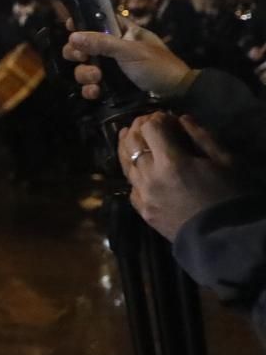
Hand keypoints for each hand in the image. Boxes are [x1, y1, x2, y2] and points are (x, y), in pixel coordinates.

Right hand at [63, 22, 194, 101]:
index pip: (98, 21)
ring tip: (96, 78)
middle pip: (83, 45)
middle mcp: (112, 48)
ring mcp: (110, 68)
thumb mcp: (131, 51)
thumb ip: (102, 43)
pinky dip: (89, 89)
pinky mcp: (109, 86)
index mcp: (122, 33)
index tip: (70, 28)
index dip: (82, 22)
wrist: (174, 94)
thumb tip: (73, 36)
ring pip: (83, 67)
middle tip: (81, 58)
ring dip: (84, 73)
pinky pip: (90, 86)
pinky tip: (95, 92)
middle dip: (77, 53)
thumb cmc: (158, 65)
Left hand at [120, 112, 246, 240]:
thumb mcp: (225, 160)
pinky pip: (130, 184)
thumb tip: (181, 118)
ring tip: (130, 136)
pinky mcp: (141, 210)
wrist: (223, 237)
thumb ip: (201, 136)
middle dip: (137, 127)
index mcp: (171, 161)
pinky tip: (137, 167)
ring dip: (127, 146)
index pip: (149, 128)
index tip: (164, 117)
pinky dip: (132, 171)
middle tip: (146, 123)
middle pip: (131, 142)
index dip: (155, 118)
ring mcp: (142, 194)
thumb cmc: (229, 195)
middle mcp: (149, 176)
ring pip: (124, 163)